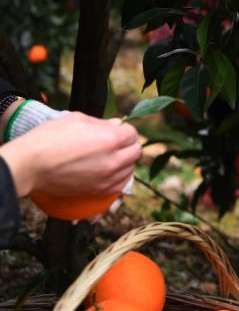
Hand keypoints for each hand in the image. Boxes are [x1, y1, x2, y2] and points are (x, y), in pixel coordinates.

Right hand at [0, 113, 140, 197]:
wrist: (30, 165)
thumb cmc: (50, 138)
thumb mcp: (78, 119)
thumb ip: (102, 123)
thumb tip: (117, 125)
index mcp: (111, 139)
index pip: (132, 134)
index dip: (125, 131)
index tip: (117, 131)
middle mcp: (114, 160)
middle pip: (136, 152)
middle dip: (128, 145)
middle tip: (116, 144)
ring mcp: (107, 178)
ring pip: (130, 169)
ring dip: (125, 162)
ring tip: (111, 158)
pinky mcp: (99, 191)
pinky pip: (120, 185)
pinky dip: (118, 178)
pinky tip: (110, 172)